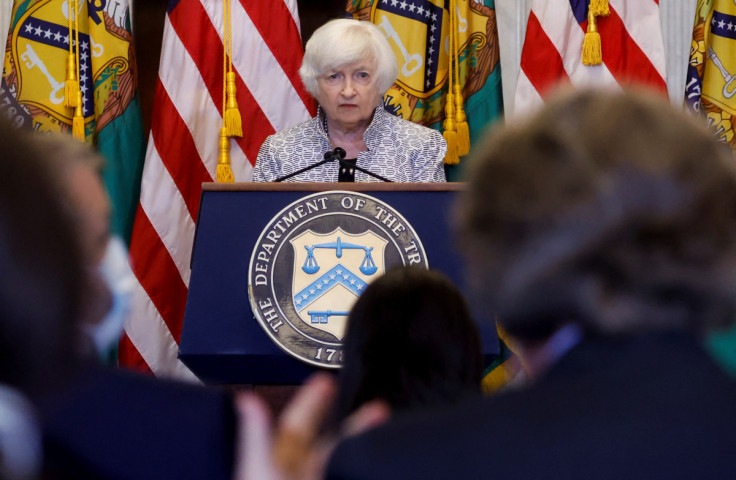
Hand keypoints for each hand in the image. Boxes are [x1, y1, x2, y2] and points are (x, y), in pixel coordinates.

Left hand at [234, 373, 389, 479]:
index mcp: (280, 467)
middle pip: (331, 448)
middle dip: (355, 427)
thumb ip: (257, 439)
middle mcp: (302, 479)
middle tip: (379, 408)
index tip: (324, 382)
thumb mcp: (259, 472)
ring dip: (367, 454)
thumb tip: (244, 399)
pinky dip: (371, 475)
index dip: (311, 403)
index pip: (297, 427)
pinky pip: (353, 479)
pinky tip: (388, 470)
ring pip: (347, 469)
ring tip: (392, 440)